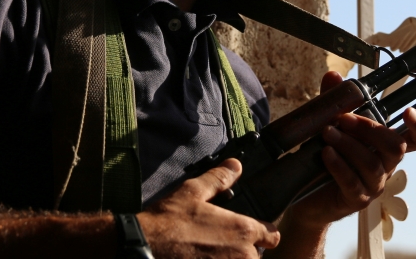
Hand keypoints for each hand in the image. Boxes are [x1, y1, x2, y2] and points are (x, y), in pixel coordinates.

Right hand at [138, 159, 279, 257]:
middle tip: (218, 243)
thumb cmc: (168, 222)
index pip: (271, 236)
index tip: (253, 232)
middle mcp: (242, 256)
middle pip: (255, 255)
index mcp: (242, 230)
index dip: (263, 233)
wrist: (144, 249)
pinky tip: (199, 258)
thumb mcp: (193, 192)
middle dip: (241, 250)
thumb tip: (236, 166)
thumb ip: (219, 179)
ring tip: (208, 253)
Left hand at [285, 72, 415, 227]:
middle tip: (343, 118)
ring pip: (372, 163)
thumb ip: (335, 102)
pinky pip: (353, 182)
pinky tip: (326, 154)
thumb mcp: (330, 126)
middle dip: (369, 128)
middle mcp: (385, 166)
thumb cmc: (326, 159)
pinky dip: (339, 165)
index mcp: (384, 147)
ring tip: (327, 133)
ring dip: (348, 144)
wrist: (309, 198)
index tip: (409, 111)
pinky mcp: (357, 199)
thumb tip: (333, 76)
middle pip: (395, 146)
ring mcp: (373, 184)